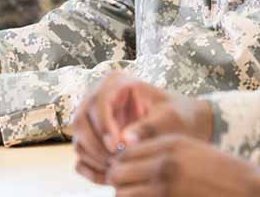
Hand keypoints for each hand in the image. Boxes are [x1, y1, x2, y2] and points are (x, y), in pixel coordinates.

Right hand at [71, 72, 212, 184]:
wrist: (180, 125)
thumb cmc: (177, 115)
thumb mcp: (168, 118)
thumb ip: (148, 127)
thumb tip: (124, 141)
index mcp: (116, 82)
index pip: (98, 102)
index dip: (103, 125)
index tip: (116, 147)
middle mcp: (98, 97)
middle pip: (81, 121)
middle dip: (97, 146)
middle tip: (116, 165)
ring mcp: (92, 118)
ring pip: (79, 140)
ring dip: (95, 160)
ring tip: (117, 171)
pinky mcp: (92, 138)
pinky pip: (82, 155)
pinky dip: (91, 169)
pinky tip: (109, 177)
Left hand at [106, 135, 259, 196]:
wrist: (247, 188)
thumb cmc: (221, 170)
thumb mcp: (191, 150)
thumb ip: (163, 152)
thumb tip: (129, 160)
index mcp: (170, 144)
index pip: (125, 151)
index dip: (122, 162)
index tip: (128, 171)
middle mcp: (164, 163)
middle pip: (118, 173)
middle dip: (119, 181)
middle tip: (129, 186)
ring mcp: (165, 187)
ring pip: (122, 194)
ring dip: (126, 195)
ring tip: (140, 194)